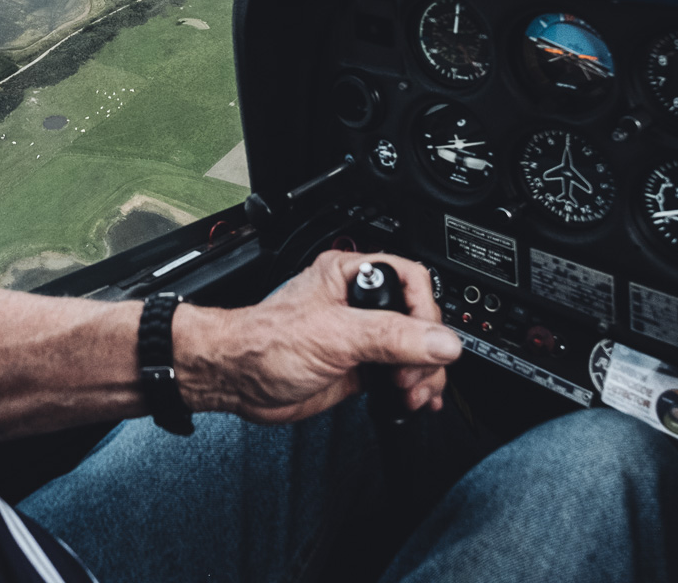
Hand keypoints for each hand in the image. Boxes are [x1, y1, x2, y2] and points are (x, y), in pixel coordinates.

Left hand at [178, 251, 460, 424]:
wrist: (236, 380)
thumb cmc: (265, 344)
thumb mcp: (335, 335)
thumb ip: (392, 337)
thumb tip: (441, 341)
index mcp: (351, 277)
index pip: (412, 281)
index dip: (426, 314)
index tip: (429, 344)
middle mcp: (358, 304)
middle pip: (418, 320)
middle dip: (427, 352)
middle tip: (413, 377)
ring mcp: (359, 337)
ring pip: (413, 351)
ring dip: (423, 375)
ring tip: (411, 394)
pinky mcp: (357, 367)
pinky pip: (398, 375)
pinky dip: (413, 388)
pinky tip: (416, 401)